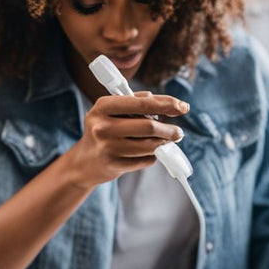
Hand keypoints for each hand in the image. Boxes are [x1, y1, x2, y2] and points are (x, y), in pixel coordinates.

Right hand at [62, 92, 187, 188]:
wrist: (84, 161)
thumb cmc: (104, 130)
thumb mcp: (111, 111)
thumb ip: (136, 102)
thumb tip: (166, 102)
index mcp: (103, 106)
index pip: (142, 103)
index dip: (166, 104)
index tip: (183, 106)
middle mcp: (102, 126)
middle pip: (148, 126)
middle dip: (169, 129)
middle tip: (178, 132)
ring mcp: (108, 147)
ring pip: (149, 145)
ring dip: (163, 144)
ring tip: (166, 141)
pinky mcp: (114, 165)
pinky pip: (145, 160)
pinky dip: (153, 156)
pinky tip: (150, 152)